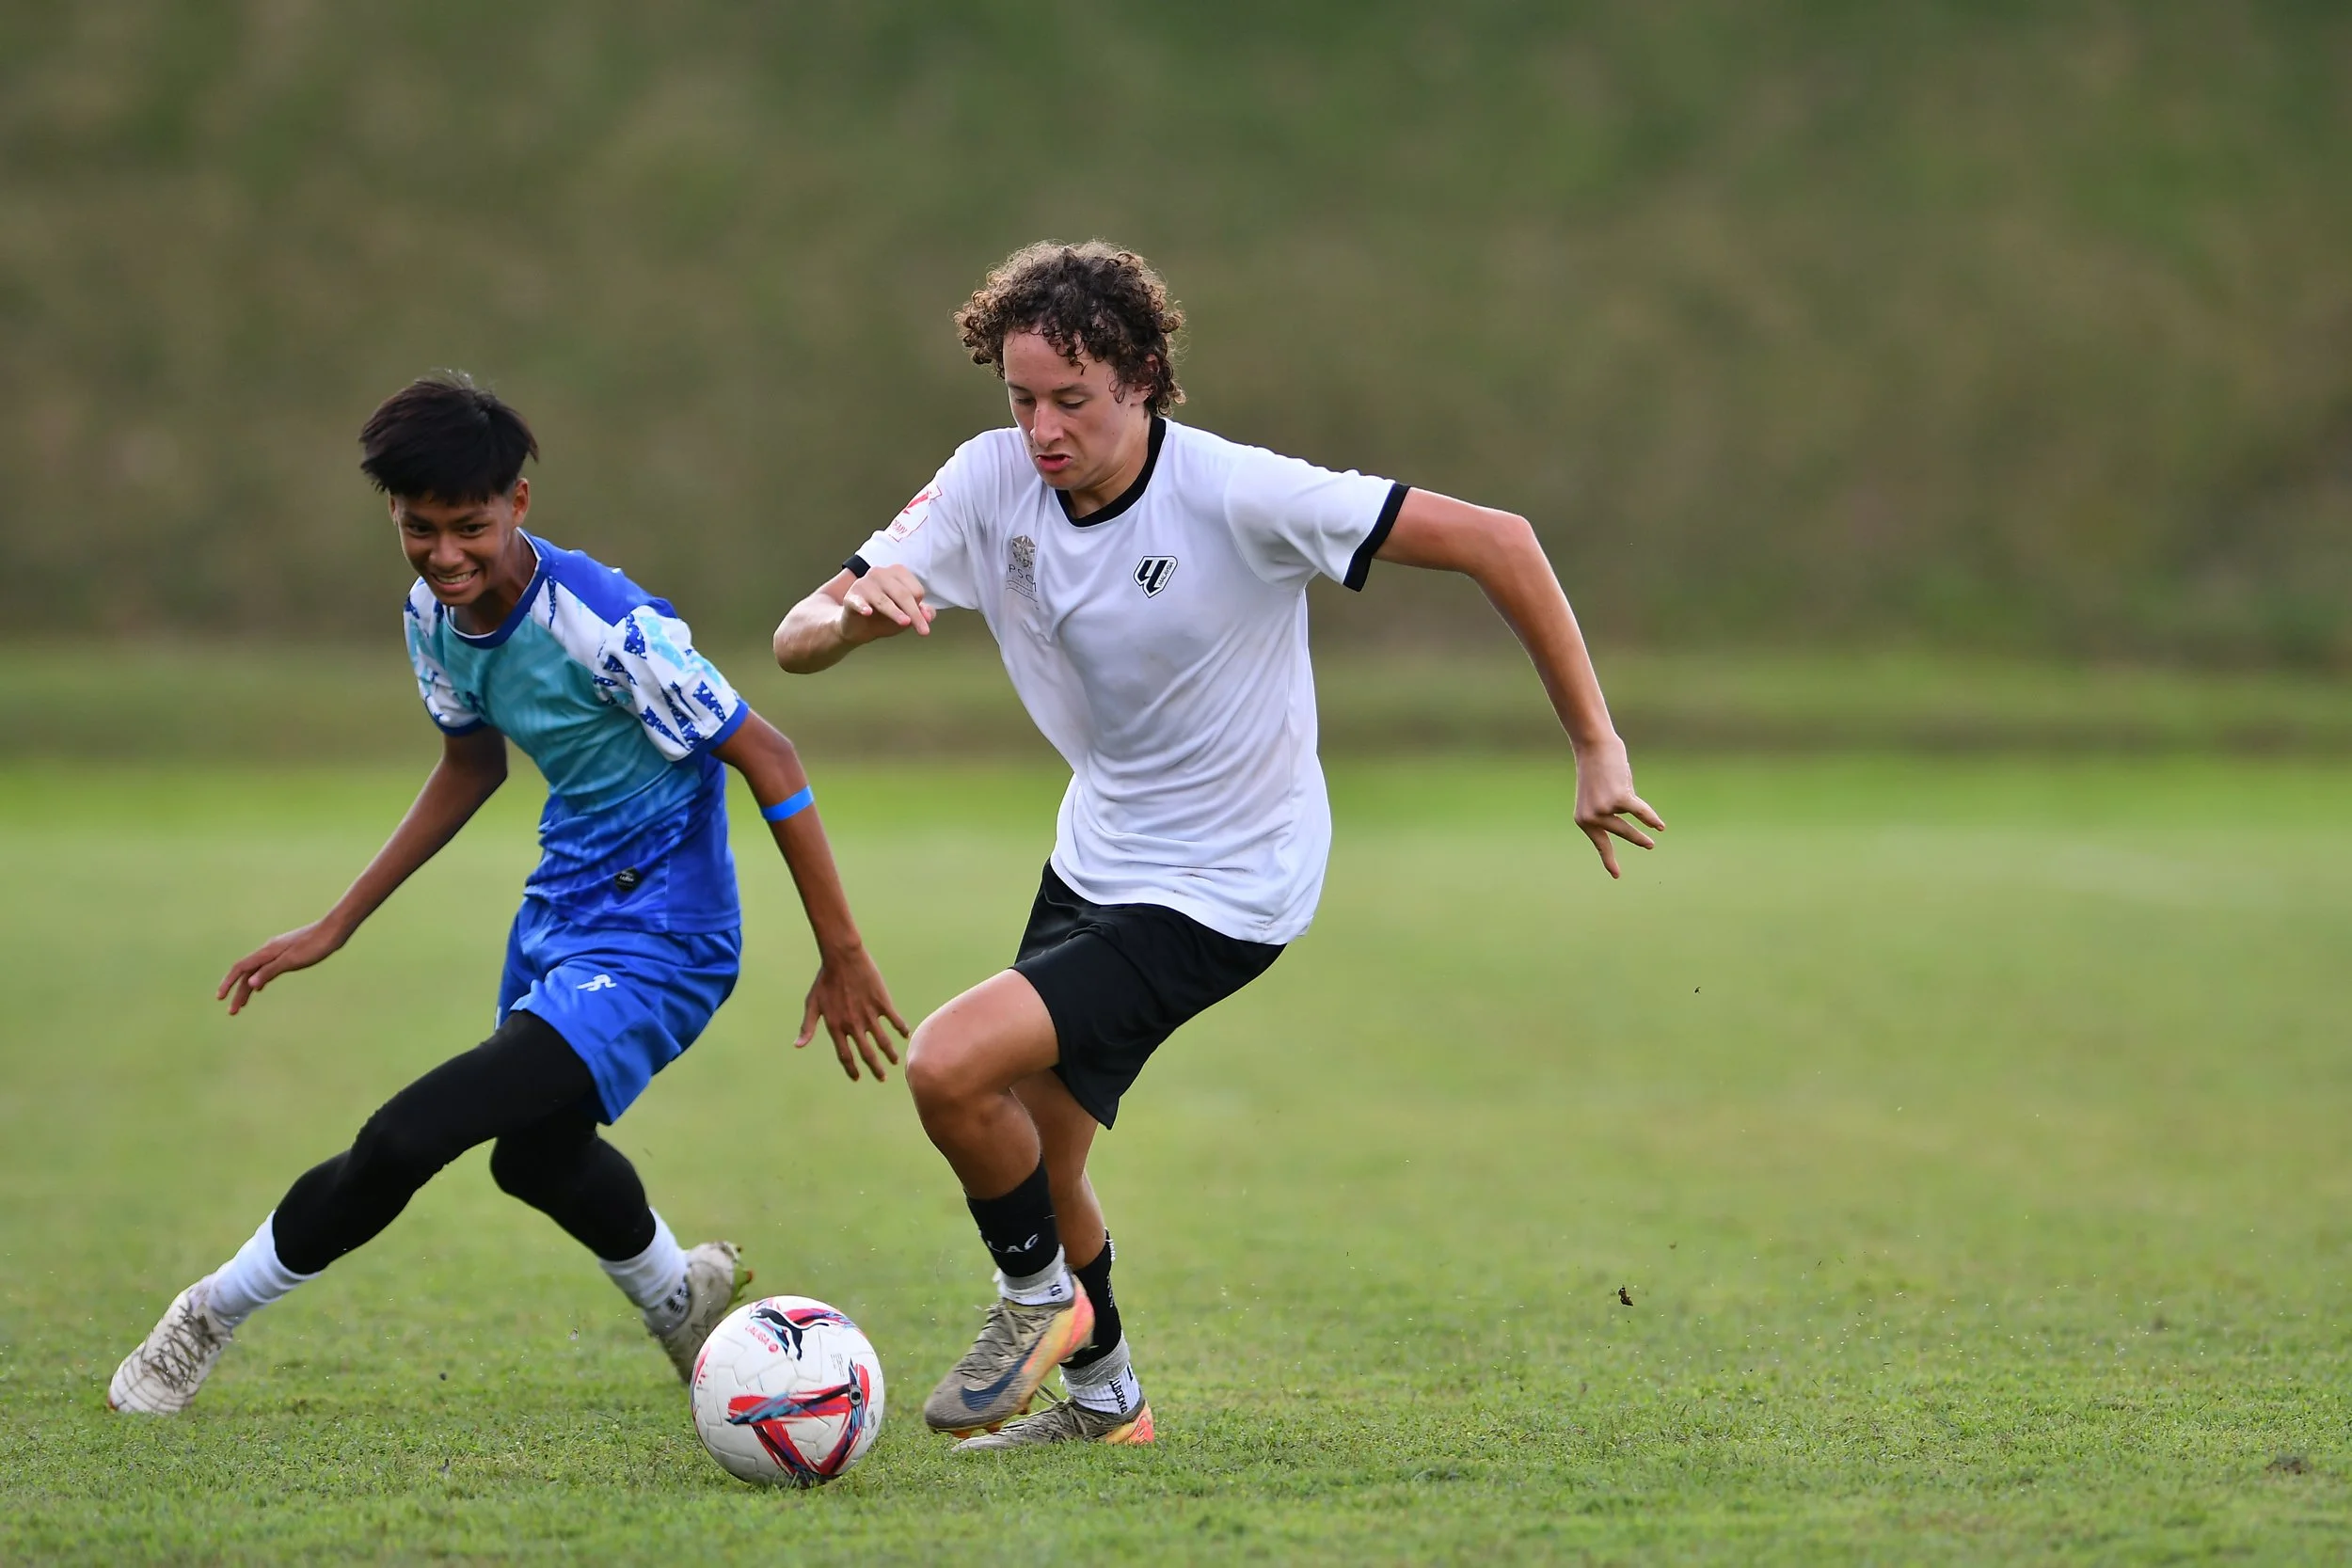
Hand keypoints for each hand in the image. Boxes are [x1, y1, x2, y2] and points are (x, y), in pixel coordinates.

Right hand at [219, 920, 346, 1013]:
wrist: (333, 931)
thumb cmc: (315, 946)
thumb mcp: (292, 961)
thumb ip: (270, 971)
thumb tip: (249, 983)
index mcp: (267, 952)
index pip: (240, 968)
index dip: (228, 983)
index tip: (220, 999)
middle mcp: (268, 950)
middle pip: (246, 973)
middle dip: (238, 992)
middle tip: (233, 1012)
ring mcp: (277, 951)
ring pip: (256, 971)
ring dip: (248, 988)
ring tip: (243, 1004)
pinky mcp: (287, 953)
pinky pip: (266, 968)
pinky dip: (259, 980)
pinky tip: (259, 987)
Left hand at [796, 943, 910, 1081]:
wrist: (842, 957)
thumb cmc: (824, 980)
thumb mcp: (812, 1004)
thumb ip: (807, 1027)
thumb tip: (797, 1046)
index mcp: (836, 1026)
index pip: (845, 1056)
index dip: (851, 1069)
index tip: (856, 1077)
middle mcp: (853, 1025)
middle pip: (867, 1054)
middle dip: (875, 1069)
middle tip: (881, 1077)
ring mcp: (869, 1015)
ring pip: (883, 1041)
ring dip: (890, 1054)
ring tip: (895, 1061)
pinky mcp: (882, 1003)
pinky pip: (895, 1021)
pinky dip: (901, 1029)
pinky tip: (905, 1035)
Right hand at [839, 565, 933, 640]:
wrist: (857, 626)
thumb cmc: (884, 615)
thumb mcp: (907, 614)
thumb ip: (921, 612)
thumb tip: (928, 615)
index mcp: (897, 573)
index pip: (916, 591)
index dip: (920, 609)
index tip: (923, 623)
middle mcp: (880, 573)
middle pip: (903, 594)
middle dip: (914, 614)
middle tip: (923, 631)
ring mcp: (864, 584)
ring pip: (884, 600)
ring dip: (895, 612)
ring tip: (905, 623)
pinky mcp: (851, 597)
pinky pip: (858, 602)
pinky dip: (863, 607)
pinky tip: (868, 612)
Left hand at [1572, 735, 1664, 877]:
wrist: (1594, 747)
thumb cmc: (1599, 769)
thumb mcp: (1600, 794)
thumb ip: (1613, 810)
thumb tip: (1635, 825)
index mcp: (1583, 819)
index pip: (1600, 844)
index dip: (1609, 860)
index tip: (1616, 876)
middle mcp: (1591, 817)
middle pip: (1620, 833)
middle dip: (1636, 839)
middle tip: (1650, 846)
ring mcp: (1603, 810)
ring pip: (1630, 823)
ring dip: (1642, 831)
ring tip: (1655, 837)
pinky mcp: (1618, 799)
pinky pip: (1640, 813)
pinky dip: (1650, 818)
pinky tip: (1660, 826)